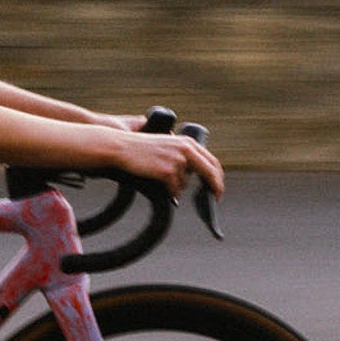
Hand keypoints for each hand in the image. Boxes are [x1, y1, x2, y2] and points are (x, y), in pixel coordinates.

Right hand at [106, 127, 224, 199]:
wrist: (122, 148)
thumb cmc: (140, 148)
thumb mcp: (166, 145)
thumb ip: (182, 155)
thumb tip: (194, 173)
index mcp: (187, 142)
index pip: (212, 161)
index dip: (218, 176)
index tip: (217, 186)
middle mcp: (185, 150)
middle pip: (210, 173)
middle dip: (215, 187)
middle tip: (215, 198)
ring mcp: (177, 160)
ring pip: (185, 183)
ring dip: (177, 186)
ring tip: (160, 178)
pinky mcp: (167, 171)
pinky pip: (174, 189)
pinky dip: (169, 191)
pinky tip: (159, 184)